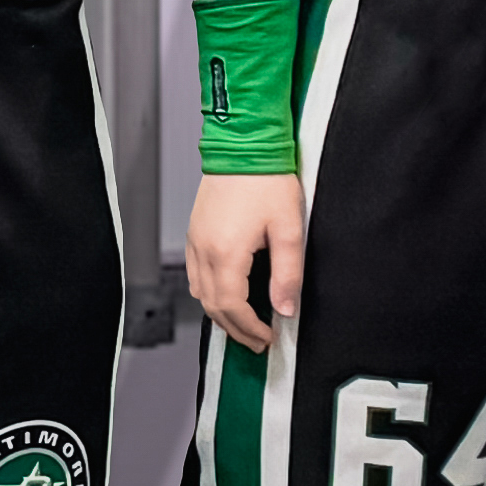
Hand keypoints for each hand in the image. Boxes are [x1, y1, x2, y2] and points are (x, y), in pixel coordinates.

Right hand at [185, 169, 302, 354]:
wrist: (243, 145)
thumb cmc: (266, 181)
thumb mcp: (289, 230)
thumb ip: (288, 274)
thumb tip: (285, 308)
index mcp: (226, 252)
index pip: (232, 306)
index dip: (250, 328)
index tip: (268, 337)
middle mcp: (204, 249)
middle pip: (212, 305)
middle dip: (235, 329)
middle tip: (257, 341)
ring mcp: (196, 239)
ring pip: (199, 291)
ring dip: (221, 313)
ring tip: (243, 324)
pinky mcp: (196, 230)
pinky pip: (195, 273)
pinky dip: (209, 293)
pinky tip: (226, 294)